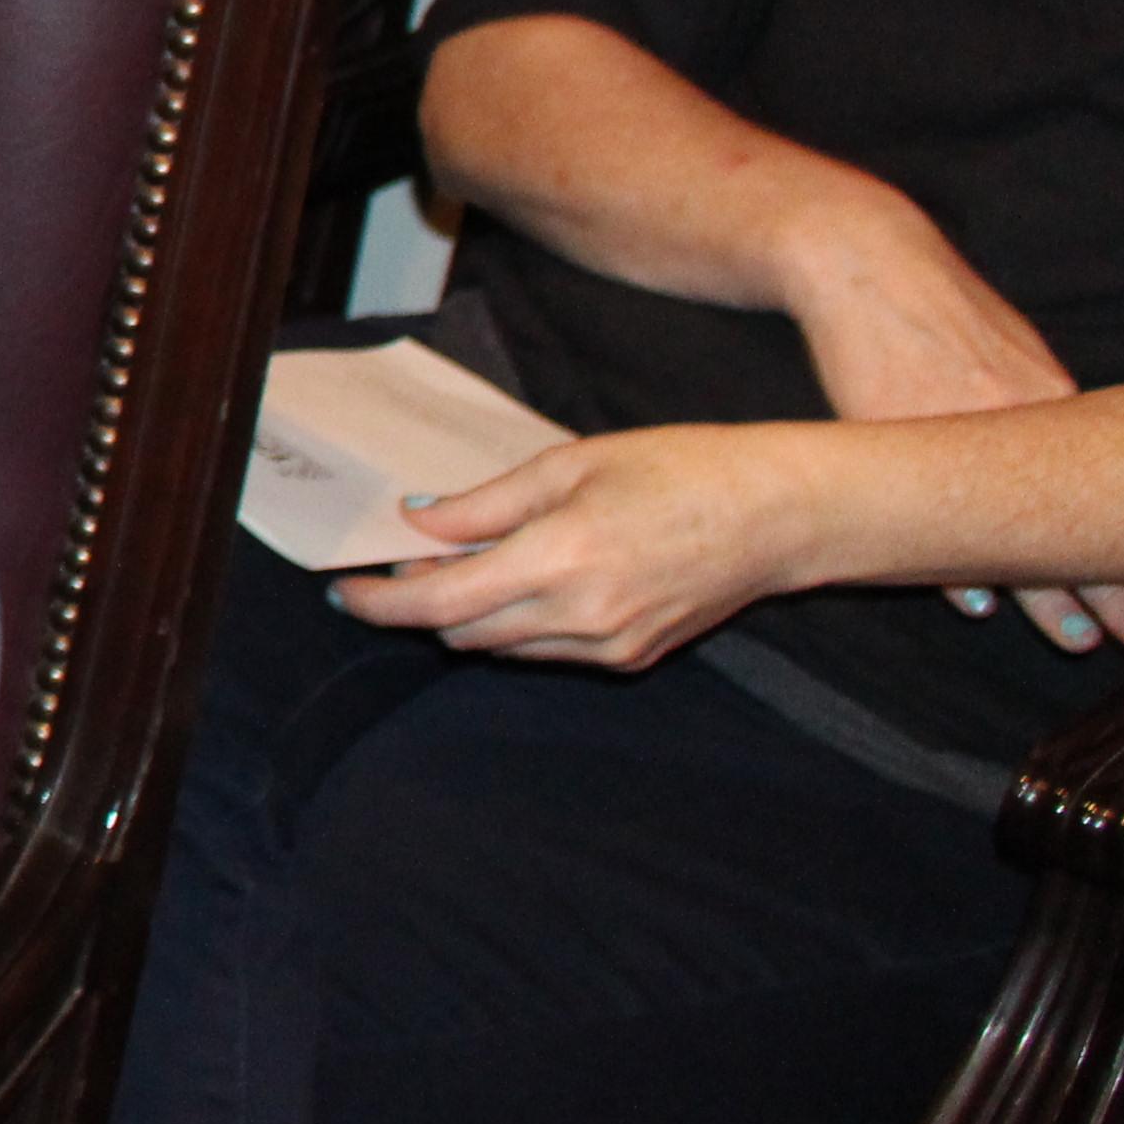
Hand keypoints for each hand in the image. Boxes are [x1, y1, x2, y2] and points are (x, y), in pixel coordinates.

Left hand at [336, 423, 821, 669]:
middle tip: (408, 560)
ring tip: (470, 563)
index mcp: (557, 562)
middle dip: (422, 603)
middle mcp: (579, 618)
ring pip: (502, 647)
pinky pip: (549, 652)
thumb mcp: (568, 466)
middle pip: (462, 633)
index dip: (381, 602)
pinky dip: (519, 624)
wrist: (778, 514)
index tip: (345, 591)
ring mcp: (609, 647)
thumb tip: (417, 522)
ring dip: (469, 616)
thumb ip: (484, 503)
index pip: (438, 604)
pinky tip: (529, 580)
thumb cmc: (678, 471)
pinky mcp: (632, 658)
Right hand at [770, 193, 1123, 649]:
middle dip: (1121, 588)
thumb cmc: (943, 315)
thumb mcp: (1015, 354)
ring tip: (1082, 640)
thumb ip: (1045, 410)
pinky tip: (976, 602)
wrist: (863, 265)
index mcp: (1050, 404)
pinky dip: (950, 565)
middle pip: (1077, 522)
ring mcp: (952, 433)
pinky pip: (929, 517)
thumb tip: (1082, 464)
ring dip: (1050, 596)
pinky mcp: (890, 436)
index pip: (1115, 490)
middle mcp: (1015, 423)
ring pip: (1011, 532)